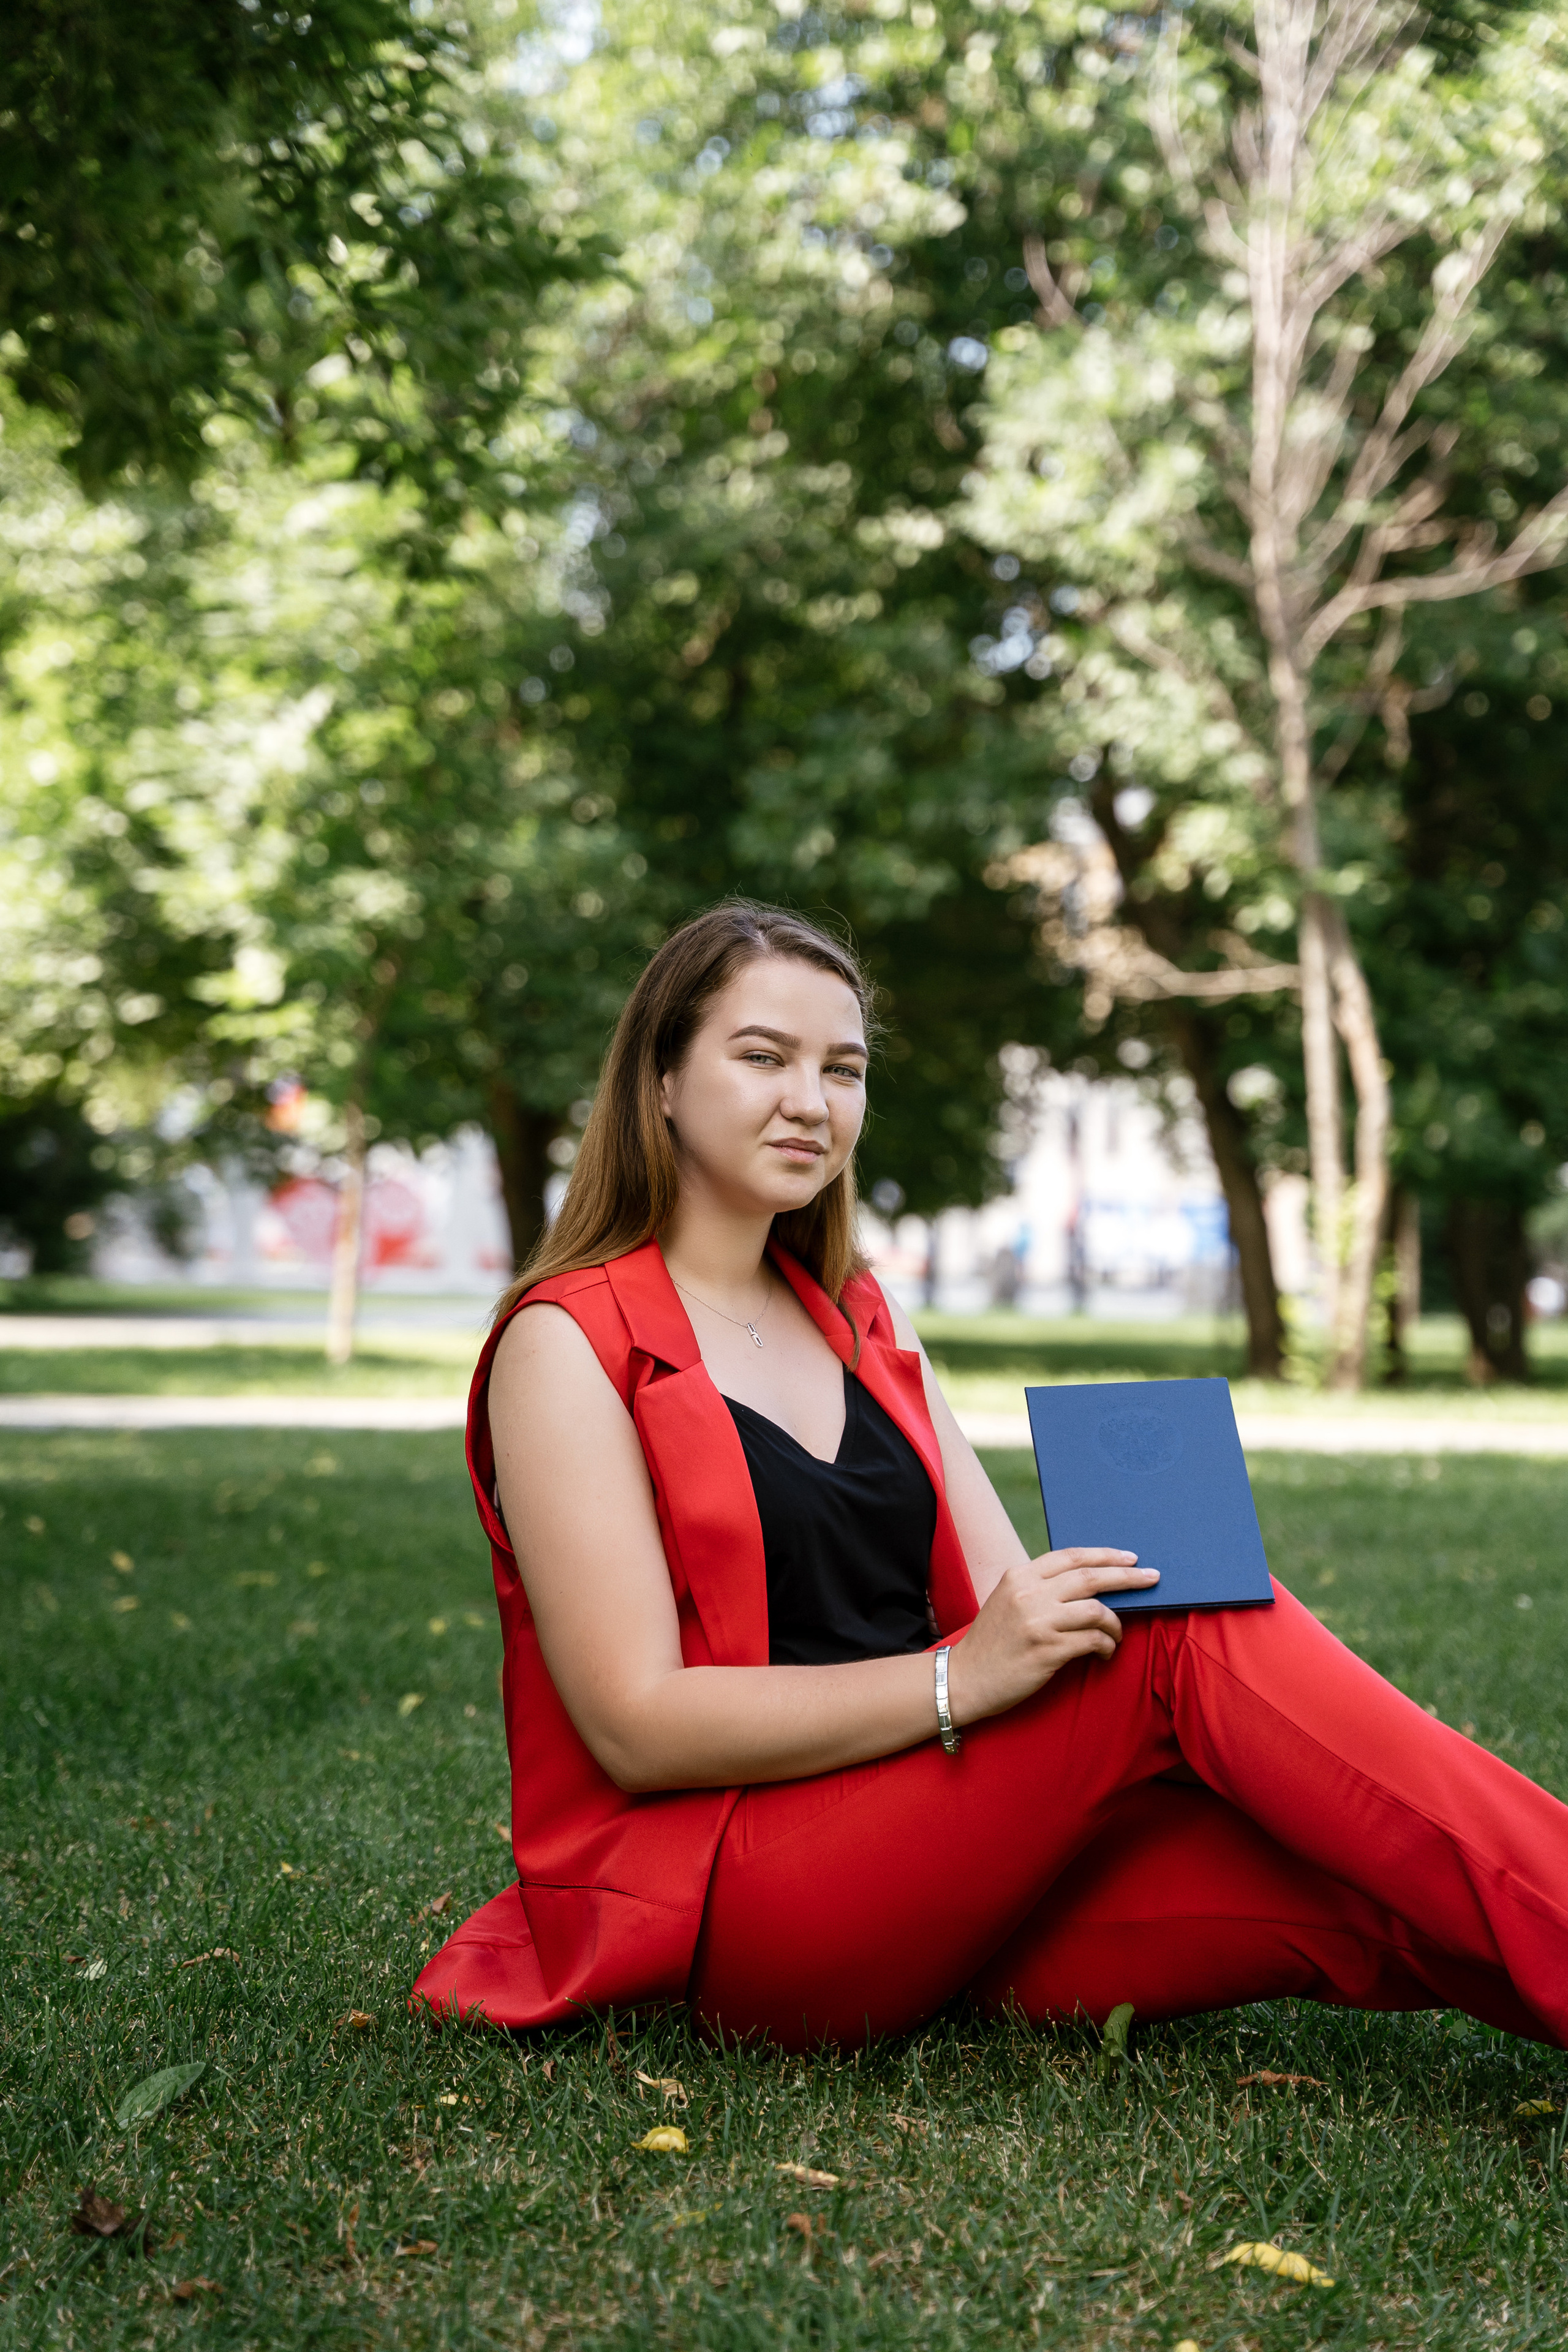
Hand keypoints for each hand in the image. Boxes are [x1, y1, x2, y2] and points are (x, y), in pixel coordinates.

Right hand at [945, 1548, 1158, 1725]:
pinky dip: (1106, 1646)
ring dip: (1116, 1623)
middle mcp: (1029, 1593)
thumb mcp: (1008, 1601)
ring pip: (1096, 1611)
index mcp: (1019, 1575)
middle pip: (1090, 1577)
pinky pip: (1093, 1641)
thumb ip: (1040, 1587)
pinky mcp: (1047, 1650)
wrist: (964, 1679)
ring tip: (1118, 1634)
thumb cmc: (991, 1643)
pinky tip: (1105, 1653)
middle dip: (1127, 1577)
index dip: (1105, 1555)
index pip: (1071, 1557)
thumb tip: (1087, 1583)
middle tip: (1152, 1578)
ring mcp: (1038, 1622)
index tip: (1130, 1558)